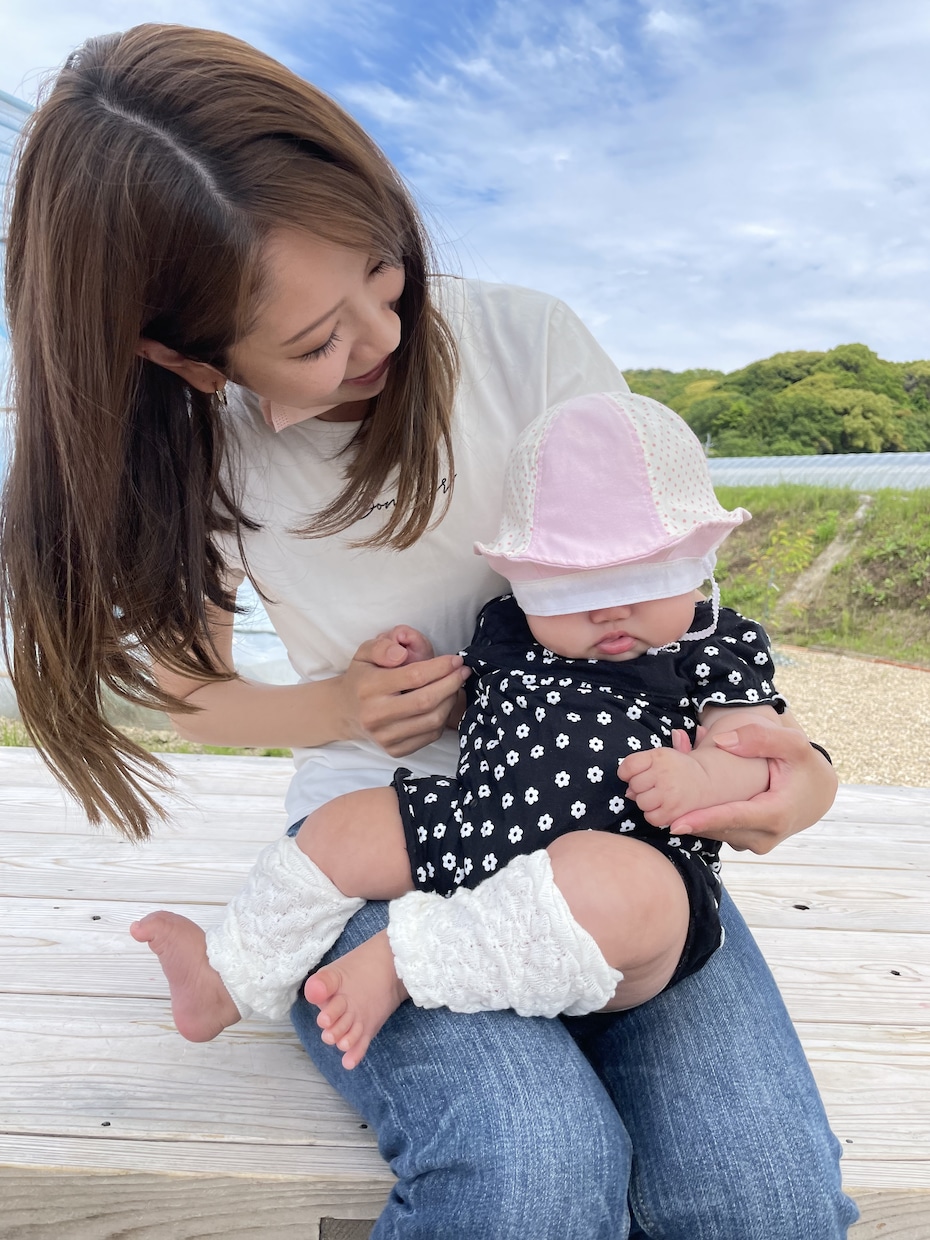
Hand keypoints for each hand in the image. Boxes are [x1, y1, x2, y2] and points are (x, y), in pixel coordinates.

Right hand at [337, 627, 469, 755]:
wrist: (345, 712)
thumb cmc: (362, 677)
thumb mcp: (364, 653)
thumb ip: (382, 647)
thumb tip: (401, 653)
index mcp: (368, 687)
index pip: (414, 676)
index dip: (441, 667)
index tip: (456, 659)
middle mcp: (375, 715)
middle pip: (427, 701)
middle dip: (452, 684)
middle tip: (463, 671)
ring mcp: (385, 737)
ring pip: (432, 720)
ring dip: (451, 701)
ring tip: (454, 685)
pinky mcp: (395, 751)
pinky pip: (430, 735)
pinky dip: (443, 718)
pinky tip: (442, 704)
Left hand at [619, 747, 708, 826]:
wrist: (706, 780)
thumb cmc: (677, 769)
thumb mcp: (662, 756)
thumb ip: (641, 766)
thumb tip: (628, 792)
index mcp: (659, 755)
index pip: (629, 765)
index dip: (626, 773)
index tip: (633, 775)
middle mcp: (664, 772)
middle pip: (633, 785)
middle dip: (638, 788)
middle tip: (652, 785)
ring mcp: (669, 792)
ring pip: (641, 802)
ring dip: (646, 802)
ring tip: (658, 796)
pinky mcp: (674, 809)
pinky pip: (651, 817)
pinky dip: (653, 816)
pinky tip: (662, 807)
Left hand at [669, 723, 836, 852]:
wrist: (818, 793)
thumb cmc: (804, 766)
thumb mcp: (792, 745)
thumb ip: (761, 739)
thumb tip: (722, 742)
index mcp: (776, 815)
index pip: (734, 819)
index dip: (704, 821)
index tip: (675, 823)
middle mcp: (764, 837)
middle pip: (717, 828)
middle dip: (685, 814)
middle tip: (650, 798)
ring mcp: (754, 843)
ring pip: (714, 831)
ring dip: (689, 815)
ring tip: (664, 793)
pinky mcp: (745, 841)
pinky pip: (717, 830)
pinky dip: (699, 816)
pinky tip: (681, 799)